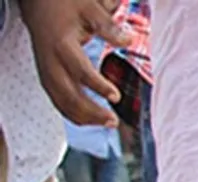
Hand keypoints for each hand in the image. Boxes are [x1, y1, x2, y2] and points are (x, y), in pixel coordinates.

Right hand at [20, 0, 128, 126]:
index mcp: (62, 45)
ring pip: (61, 101)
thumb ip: (108, 27)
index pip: (79, 70)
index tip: (115, 96)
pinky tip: (89, 121)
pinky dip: (72, 113)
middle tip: (113, 120)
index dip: (97, 86)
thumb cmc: (63, 6)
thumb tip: (128, 40)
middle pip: (68, 94)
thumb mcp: (89, 9)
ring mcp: (46, 71)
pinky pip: (56, 100)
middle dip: (91, 111)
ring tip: (107, 123)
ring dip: (83, 117)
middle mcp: (51, 61)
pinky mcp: (46, 76)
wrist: (38, 5)